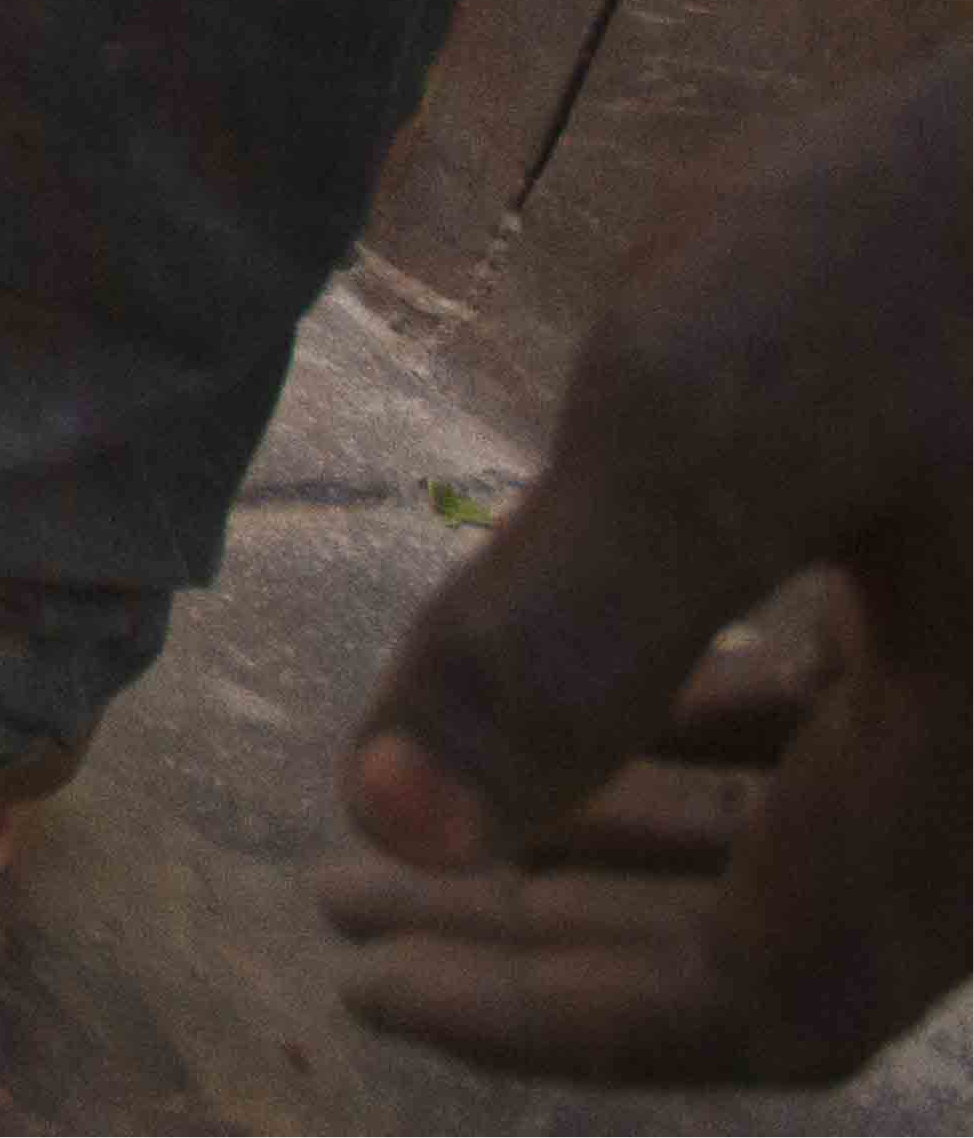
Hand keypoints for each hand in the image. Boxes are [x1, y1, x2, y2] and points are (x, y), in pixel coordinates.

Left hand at [317, 49, 964, 1087]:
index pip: (758, 1001)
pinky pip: (858, 743)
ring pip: (814, 849)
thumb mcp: (709, 413)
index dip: (556, 1014)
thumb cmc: (937, 248)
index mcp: (973, 794)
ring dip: (622, 852)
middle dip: (558, 947)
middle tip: (351, 919)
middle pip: (781, 947)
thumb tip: (401, 823)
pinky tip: (626, 721)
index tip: (366, 973)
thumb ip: (560, 634)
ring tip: (436, 833)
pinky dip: (721, 753)